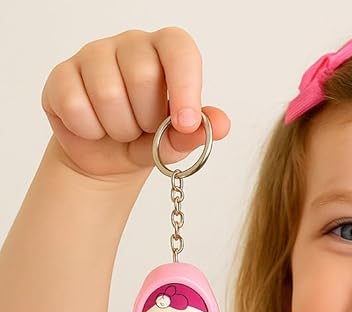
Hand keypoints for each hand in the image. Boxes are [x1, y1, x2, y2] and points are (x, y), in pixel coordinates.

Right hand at [41, 27, 229, 180]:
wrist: (108, 158)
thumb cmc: (148, 140)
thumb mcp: (175, 142)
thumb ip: (196, 133)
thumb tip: (221, 124)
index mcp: (165, 52)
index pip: (179, 49)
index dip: (185, 86)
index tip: (186, 123)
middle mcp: (129, 45)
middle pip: (143, 75)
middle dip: (147, 118)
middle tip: (145, 128)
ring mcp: (92, 55)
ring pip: (108, 94)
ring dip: (120, 129)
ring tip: (122, 130)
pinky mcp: (62, 75)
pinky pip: (77, 107)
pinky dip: (91, 131)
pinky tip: (95, 128)